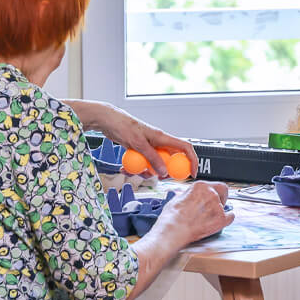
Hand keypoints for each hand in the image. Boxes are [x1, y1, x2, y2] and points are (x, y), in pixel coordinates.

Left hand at [66, 100, 197, 177]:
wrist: (107, 121)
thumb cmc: (122, 126)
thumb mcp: (138, 144)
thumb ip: (152, 158)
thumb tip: (164, 172)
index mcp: (162, 137)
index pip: (185, 148)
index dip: (192, 161)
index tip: (191, 174)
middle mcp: (158, 142)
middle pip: (170, 161)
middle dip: (163, 172)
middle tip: (154, 178)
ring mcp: (149, 147)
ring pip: (154, 165)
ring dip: (145, 172)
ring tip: (131, 172)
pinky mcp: (139, 150)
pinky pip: (142, 163)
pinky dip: (135, 168)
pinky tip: (124, 168)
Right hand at [153, 181, 233, 246]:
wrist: (174, 230)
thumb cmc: (172, 216)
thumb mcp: (178, 198)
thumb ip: (189, 196)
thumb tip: (191, 198)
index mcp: (200, 186)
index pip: (215, 184)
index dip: (214, 191)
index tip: (213, 196)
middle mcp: (211, 194)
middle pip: (223, 191)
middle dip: (221, 197)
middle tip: (217, 204)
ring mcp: (217, 207)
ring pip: (224, 206)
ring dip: (219, 211)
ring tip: (207, 218)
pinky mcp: (221, 220)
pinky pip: (230, 217)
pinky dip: (227, 219)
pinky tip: (222, 220)